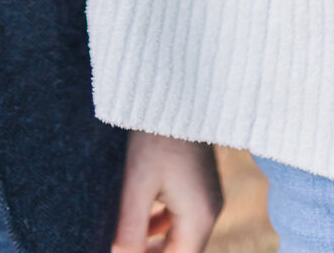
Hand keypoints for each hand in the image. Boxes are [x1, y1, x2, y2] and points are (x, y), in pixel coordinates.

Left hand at [113, 132, 222, 252]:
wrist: (174, 96)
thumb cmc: (155, 138)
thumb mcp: (137, 184)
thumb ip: (130, 229)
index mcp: (199, 217)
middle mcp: (210, 211)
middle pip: (181, 251)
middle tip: (124, 248)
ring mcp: (207, 196)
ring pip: (182, 235)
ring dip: (157, 244)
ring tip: (128, 242)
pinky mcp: (200, 183)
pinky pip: (183, 217)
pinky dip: (164, 226)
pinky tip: (142, 223)